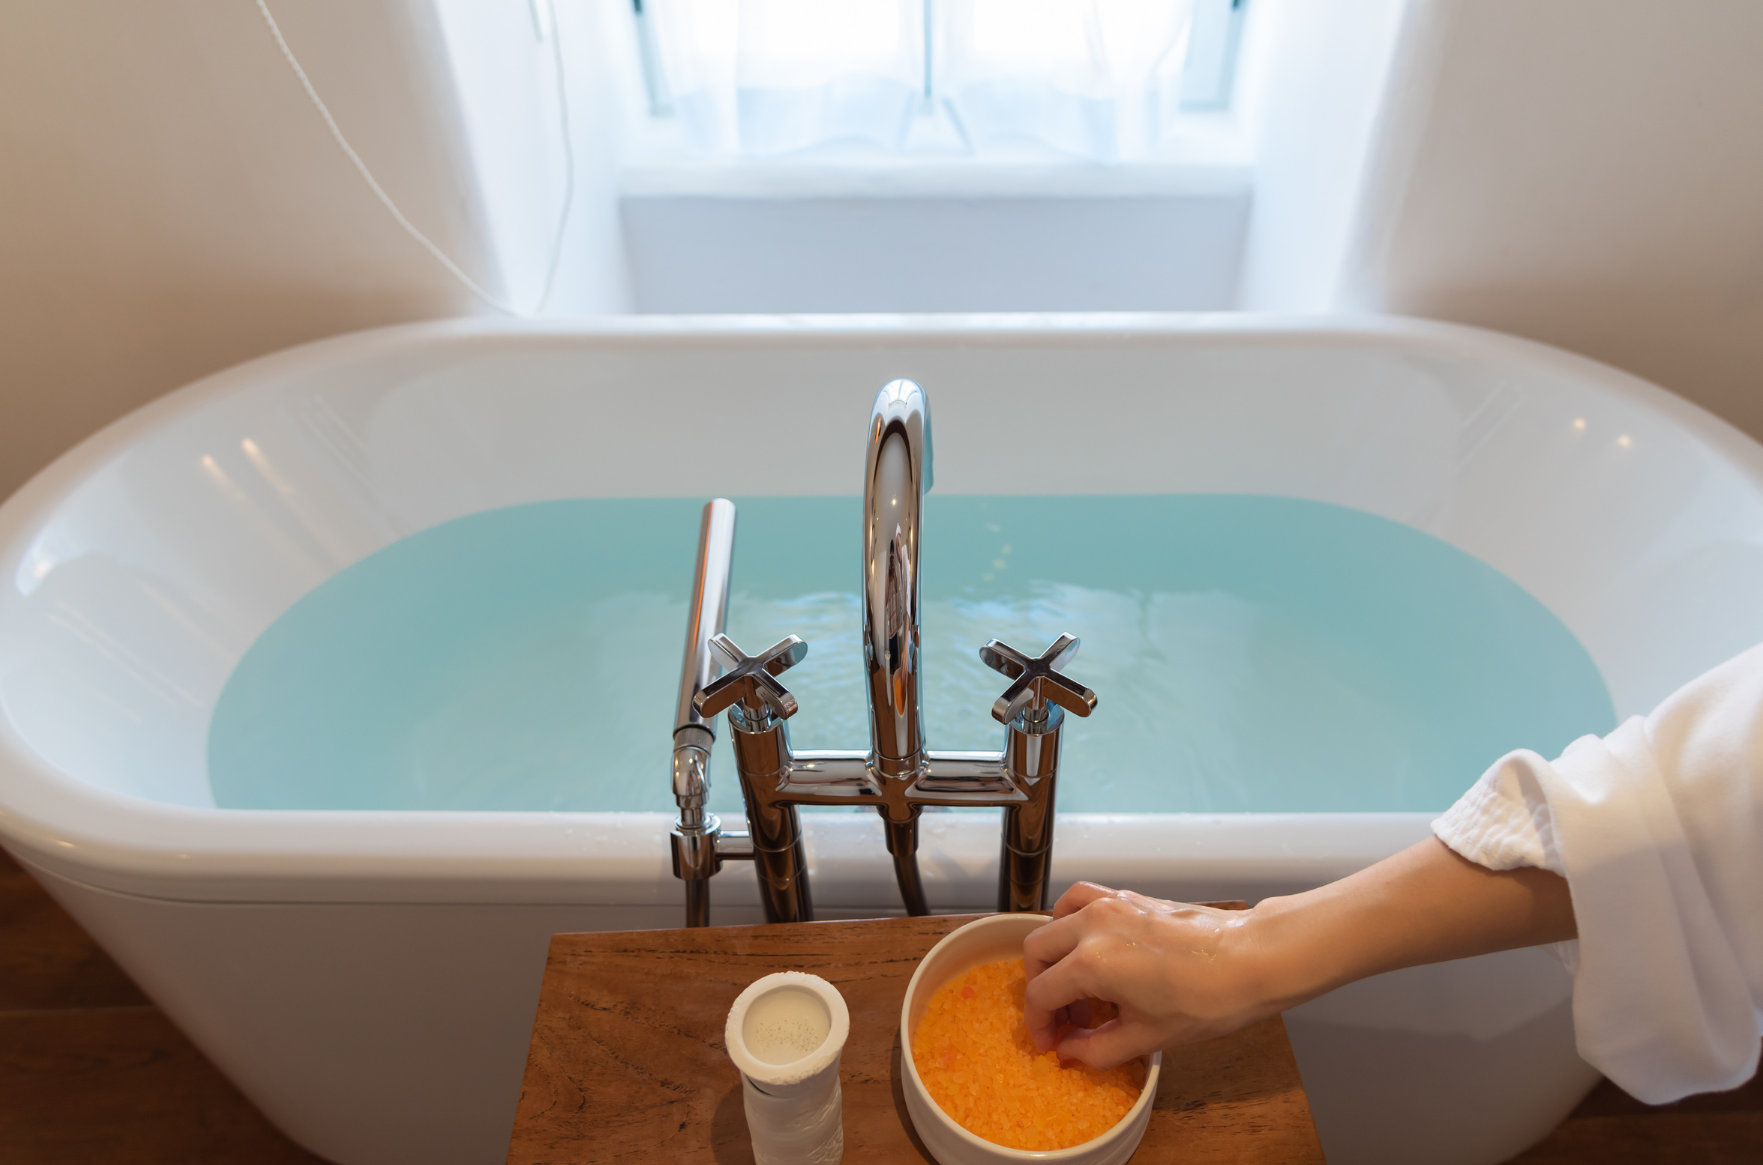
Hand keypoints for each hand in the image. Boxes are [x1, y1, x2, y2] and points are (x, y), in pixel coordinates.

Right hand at [1021, 883, 1281, 1069]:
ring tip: (1076, 984)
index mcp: (1091, 963)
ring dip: (1054, 953)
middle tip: (1063, 1021)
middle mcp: (1092, 926)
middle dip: (1041, 989)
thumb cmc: (1207, 999)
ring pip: (1055, 920)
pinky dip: (1072, 921)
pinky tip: (1091, 946)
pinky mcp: (1129, 896)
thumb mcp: (1148, 1037)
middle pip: (1037, 952)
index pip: (1042, 993)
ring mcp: (1110, 904)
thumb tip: (1069, 1052)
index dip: (1039, 1024)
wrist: (1251, 960)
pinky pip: (1082, 900)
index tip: (1050, 1044)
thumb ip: (1097, 1048)